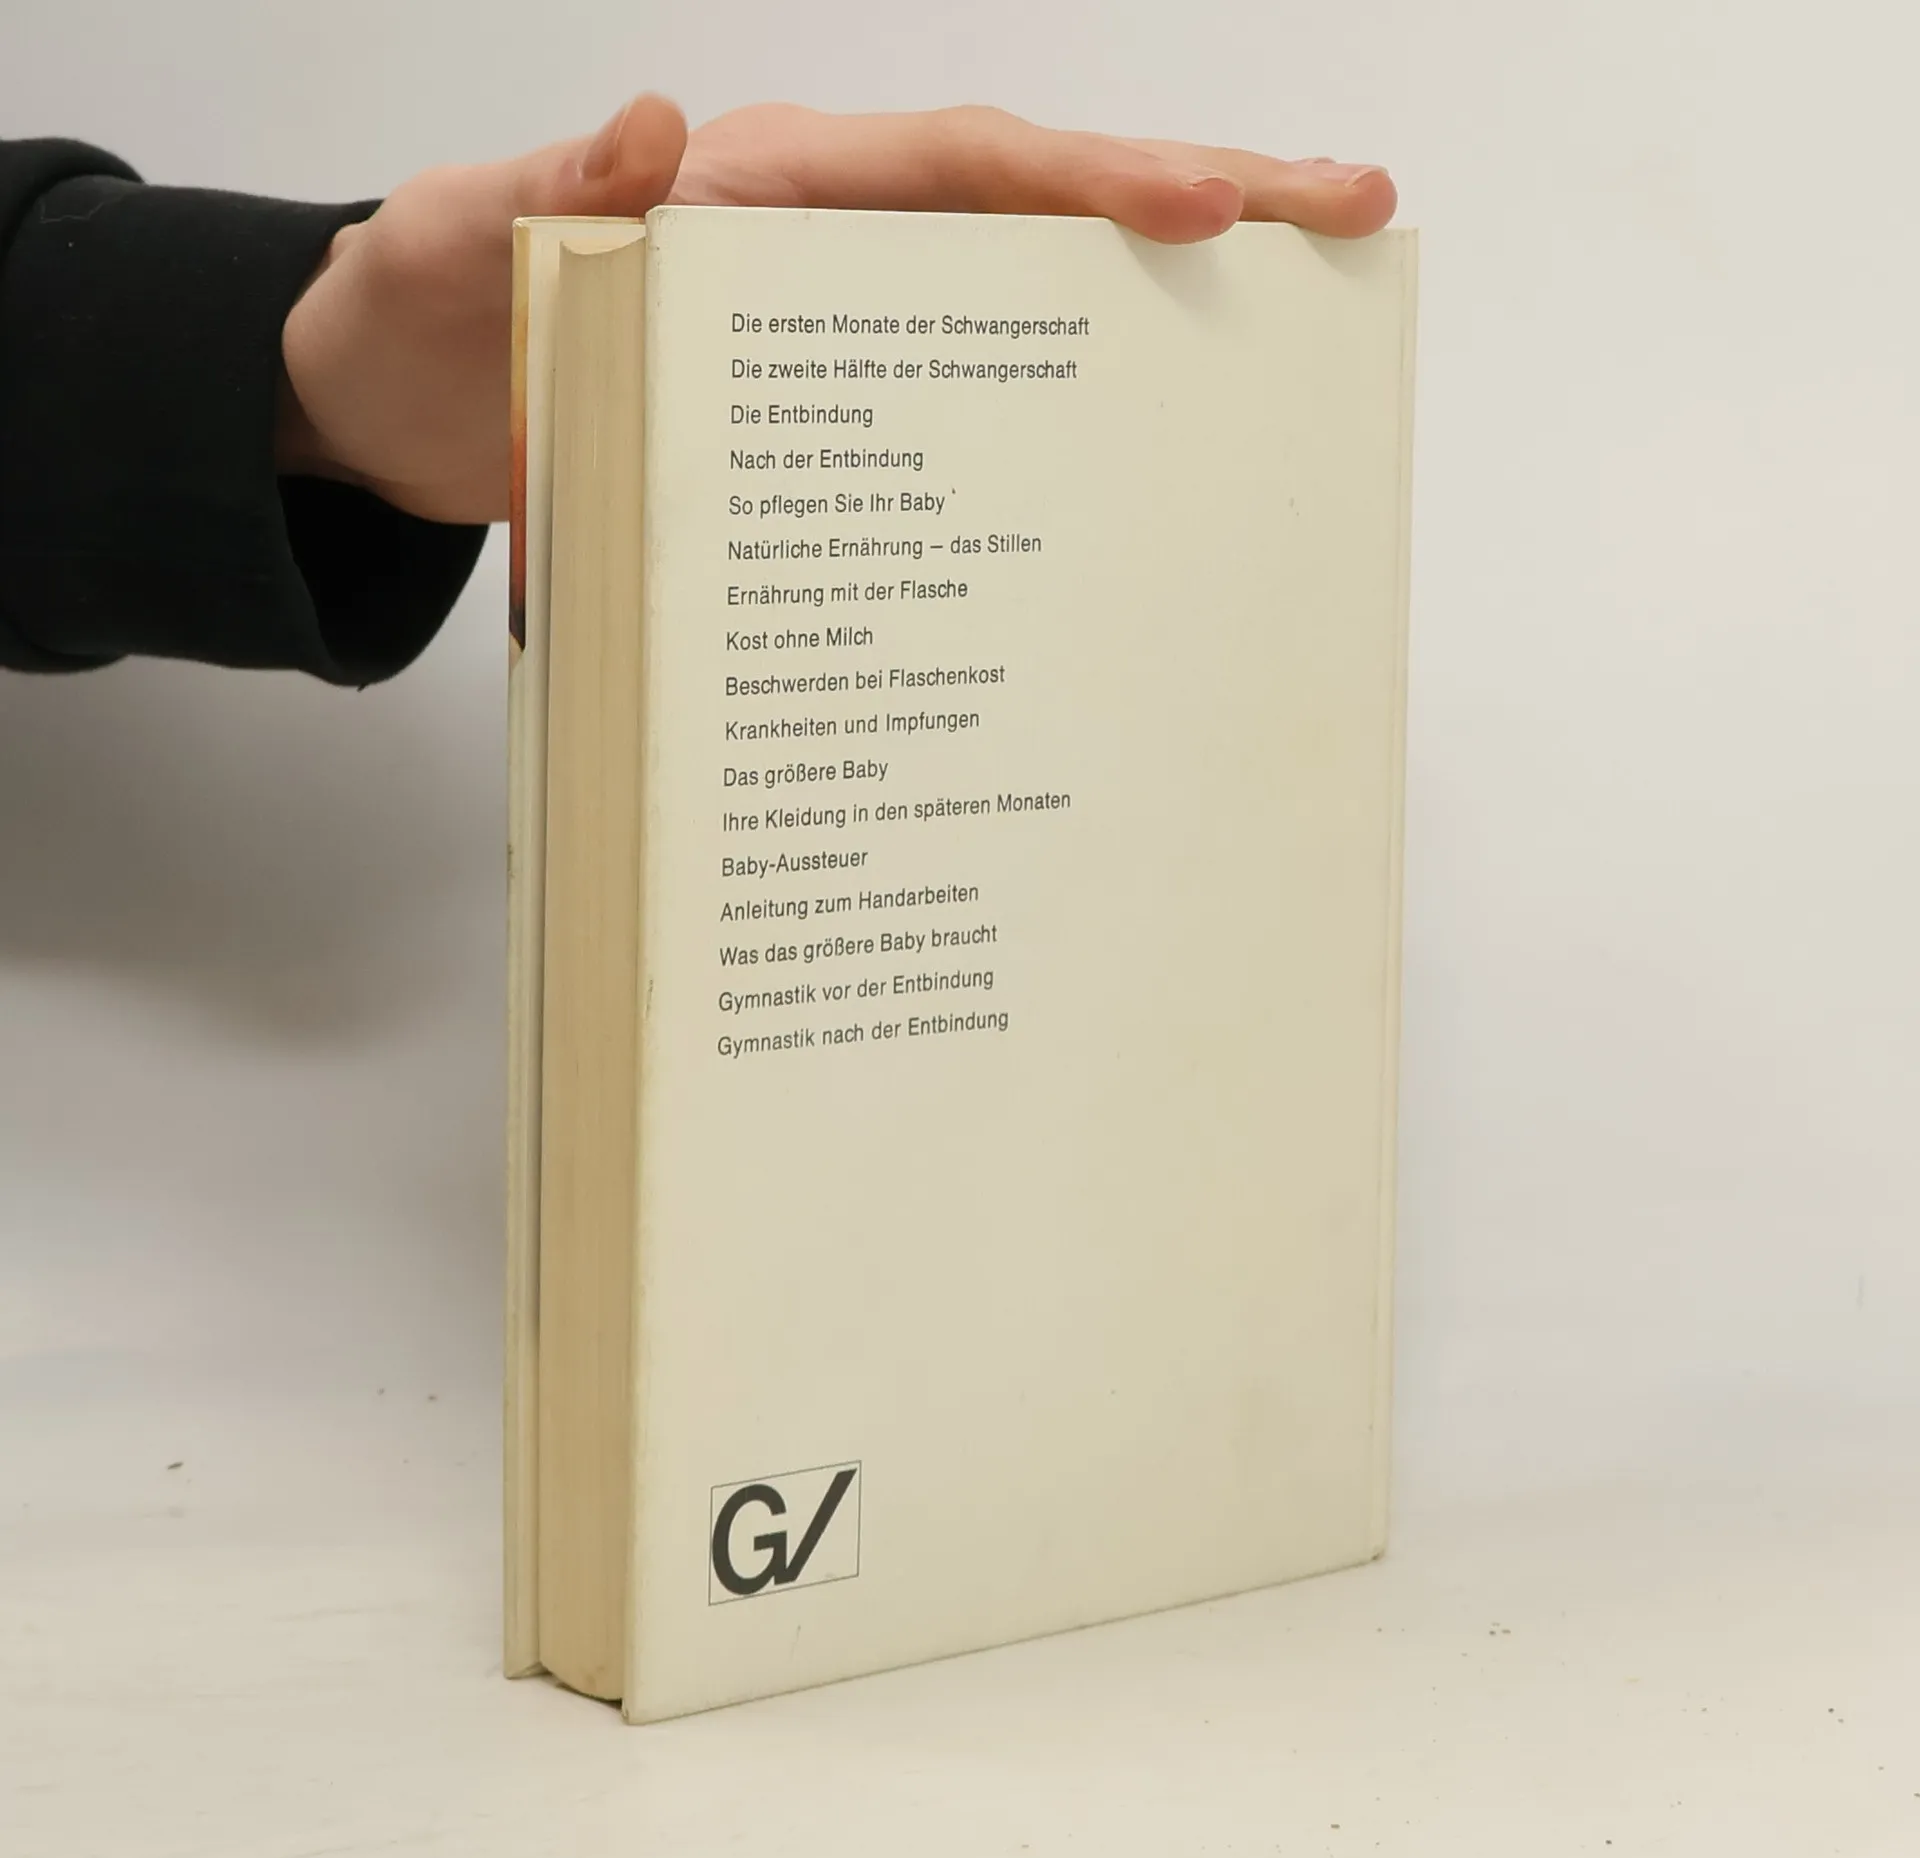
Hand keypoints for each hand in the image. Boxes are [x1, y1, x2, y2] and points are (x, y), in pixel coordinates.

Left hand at [280, 98, 1394, 524]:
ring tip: (1292, 340)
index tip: (1219, 203)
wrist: (391, 410)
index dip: (1091, 181)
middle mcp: (827, 249)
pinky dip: (1051, 417)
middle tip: (1346, 219)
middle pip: (1038, 213)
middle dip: (1198, 208)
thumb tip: (658, 130)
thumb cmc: (422, 313)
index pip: (961, 163)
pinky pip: (959, 406)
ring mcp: (838, 336)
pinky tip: (1129, 465)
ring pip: (1022, 305)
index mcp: (767, 190)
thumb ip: (552, 193)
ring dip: (1154, 318)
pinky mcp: (826, 421)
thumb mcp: (459, 241)